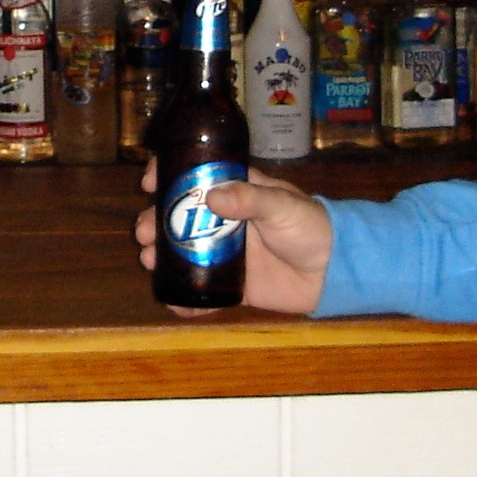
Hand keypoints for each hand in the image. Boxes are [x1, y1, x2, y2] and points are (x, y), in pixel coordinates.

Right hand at [133, 159, 333, 314]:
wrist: (334, 270)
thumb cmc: (311, 226)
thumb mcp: (282, 206)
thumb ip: (250, 199)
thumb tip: (212, 197)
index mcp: (235, 191)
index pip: (194, 175)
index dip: (167, 174)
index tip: (149, 182)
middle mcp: (223, 220)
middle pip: (177, 217)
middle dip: (154, 223)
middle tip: (143, 233)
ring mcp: (225, 253)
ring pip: (181, 252)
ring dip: (160, 256)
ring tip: (149, 261)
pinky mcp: (233, 284)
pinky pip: (202, 291)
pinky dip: (184, 298)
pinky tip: (172, 301)